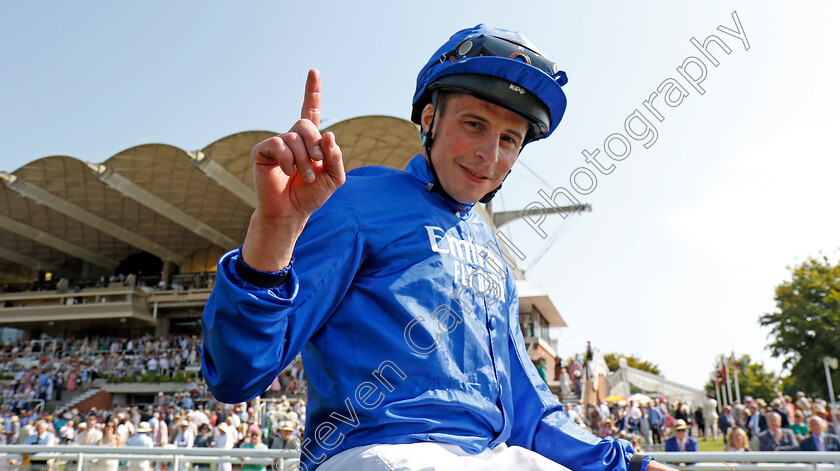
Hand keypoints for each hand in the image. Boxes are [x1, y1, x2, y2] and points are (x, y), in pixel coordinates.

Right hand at [242, 69, 344, 270]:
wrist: (291, 212)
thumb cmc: (311, 195)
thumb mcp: (333, 177)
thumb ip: (335, 157)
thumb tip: (329, 135)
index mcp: (310, 141)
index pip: (311, 111)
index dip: (312, 91)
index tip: (314, 71)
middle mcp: (292, 138)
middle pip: (305, 124)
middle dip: (314, 145)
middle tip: (316, 163)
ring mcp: (276, 144)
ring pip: (293, 137)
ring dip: (303, 161)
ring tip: (302, 177)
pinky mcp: (262, 151)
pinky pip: (278, 145)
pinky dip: (286, 160)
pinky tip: (285, 172)